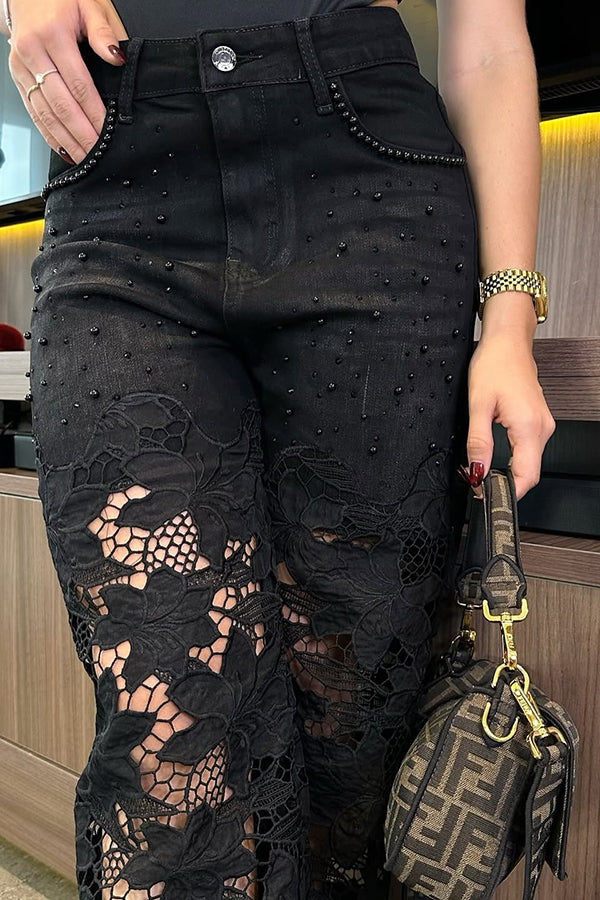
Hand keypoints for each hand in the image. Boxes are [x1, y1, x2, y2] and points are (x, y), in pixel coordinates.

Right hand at [6, 0, 128, 164]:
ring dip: (66, 139)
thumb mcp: (87, 6)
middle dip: (81, 133)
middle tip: (98, 153)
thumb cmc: (58, 0)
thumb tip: (116, 58)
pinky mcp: (17, 78)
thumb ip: (102, 33)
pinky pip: (33, 112)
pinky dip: (49, 133)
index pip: (78, 84)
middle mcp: (32, 53)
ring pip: (45, 113)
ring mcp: (21, 68)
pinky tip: (63, 148)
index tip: (107, 130)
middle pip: (61, 104)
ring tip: (84, 158)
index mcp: (52, 35)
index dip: (93, 111)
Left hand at [463, 330, 555, 500]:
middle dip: (506, 483)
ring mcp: (543, 424)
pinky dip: (514, 458)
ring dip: (509, 470)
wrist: (507, 342)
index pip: (527, 476)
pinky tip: (498, 456)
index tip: (486, 493)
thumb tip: (478, 470)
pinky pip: (529, 449)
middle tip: (479, 484)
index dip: (507, 491)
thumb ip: (478, 443)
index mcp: (529, 426)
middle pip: (529, 472)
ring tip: (485, 470)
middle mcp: (542, 427)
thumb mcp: (478, 405)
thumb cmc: (494, 365)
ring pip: (530, 461)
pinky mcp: (539, 421)